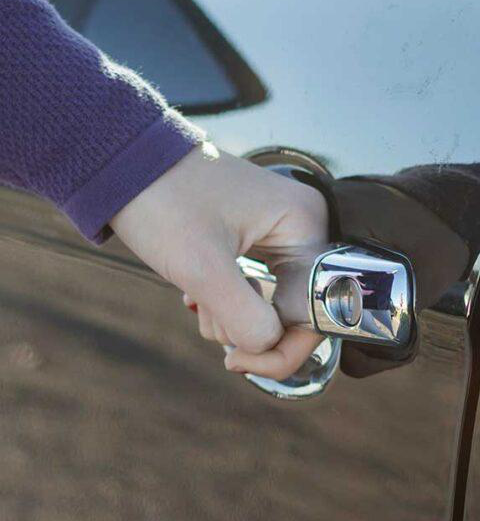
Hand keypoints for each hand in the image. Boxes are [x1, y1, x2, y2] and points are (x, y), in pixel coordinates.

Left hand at [110, 144, 328, 379]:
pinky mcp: (256, 241)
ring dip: (230, 317)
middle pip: (297, 313)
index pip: (318, 311)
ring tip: (196, 296)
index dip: (280, 348)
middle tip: (208, 321)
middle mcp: (302, 227)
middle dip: (249, 329)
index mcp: (305, 224)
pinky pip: (255, 291)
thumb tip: (269, 347)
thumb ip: (244, 316)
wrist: (120, 160)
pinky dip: (225, 302)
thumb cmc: (163, 200)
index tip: (235, 360)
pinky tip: (197, 290)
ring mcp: (279, 234)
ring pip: (272, 307)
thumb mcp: (203, 266)